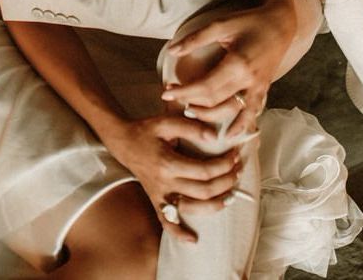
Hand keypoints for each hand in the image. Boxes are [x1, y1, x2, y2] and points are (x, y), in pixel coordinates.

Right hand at [100, 113, 243, 239]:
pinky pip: (167, 223)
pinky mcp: (156, 201)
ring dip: (215, 205)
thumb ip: (191, 128)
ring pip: (192, 209)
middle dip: (226, 182)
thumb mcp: (167, 121)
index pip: (205, 171)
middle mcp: (164, 183)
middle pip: (203, 191)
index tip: (235, 154)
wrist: (124, 143)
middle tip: (238, 170)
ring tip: (230, 194)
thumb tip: (214, 137)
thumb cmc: (148, 130)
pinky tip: (193, 239)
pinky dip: (179, 234)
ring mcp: (159, 195)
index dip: (224, 164)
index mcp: (168, 163)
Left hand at [162, 1, 296, 134]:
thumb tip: (171, 51)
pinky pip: (251, 112)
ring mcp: (258, 87)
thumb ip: (196, 38)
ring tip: (190, 110)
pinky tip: (229, 135)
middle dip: (190, 101)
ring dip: (208, 115)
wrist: (281, 23)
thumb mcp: (222, 24)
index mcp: (237, 64)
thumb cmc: (251, 21)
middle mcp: (249, 80)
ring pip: (230, 110)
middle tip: (173, 95)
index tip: (166, 92)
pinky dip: (240, 125)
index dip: (183, 92)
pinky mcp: (264, 89)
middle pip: (214, 101)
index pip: (205, 87)